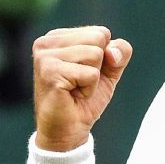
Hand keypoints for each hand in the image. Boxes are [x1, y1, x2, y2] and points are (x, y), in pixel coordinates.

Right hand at [32, 26, 132, 151]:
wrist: (68, 130)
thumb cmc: (84, 98)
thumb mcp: (109, 71)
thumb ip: (119, 52)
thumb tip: (112, 50)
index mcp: (58, 37)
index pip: (101, 32)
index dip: (103, 57)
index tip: (84, 73)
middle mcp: (46, 42)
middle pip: (98, 39)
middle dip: (98, 66)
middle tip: (79, 82)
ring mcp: (45, 56)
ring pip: (96, 54)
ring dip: (93, 78)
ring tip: (75, 88)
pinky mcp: (50, 73)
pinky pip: (91, 74)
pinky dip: (89, 89)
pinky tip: (72, 95)